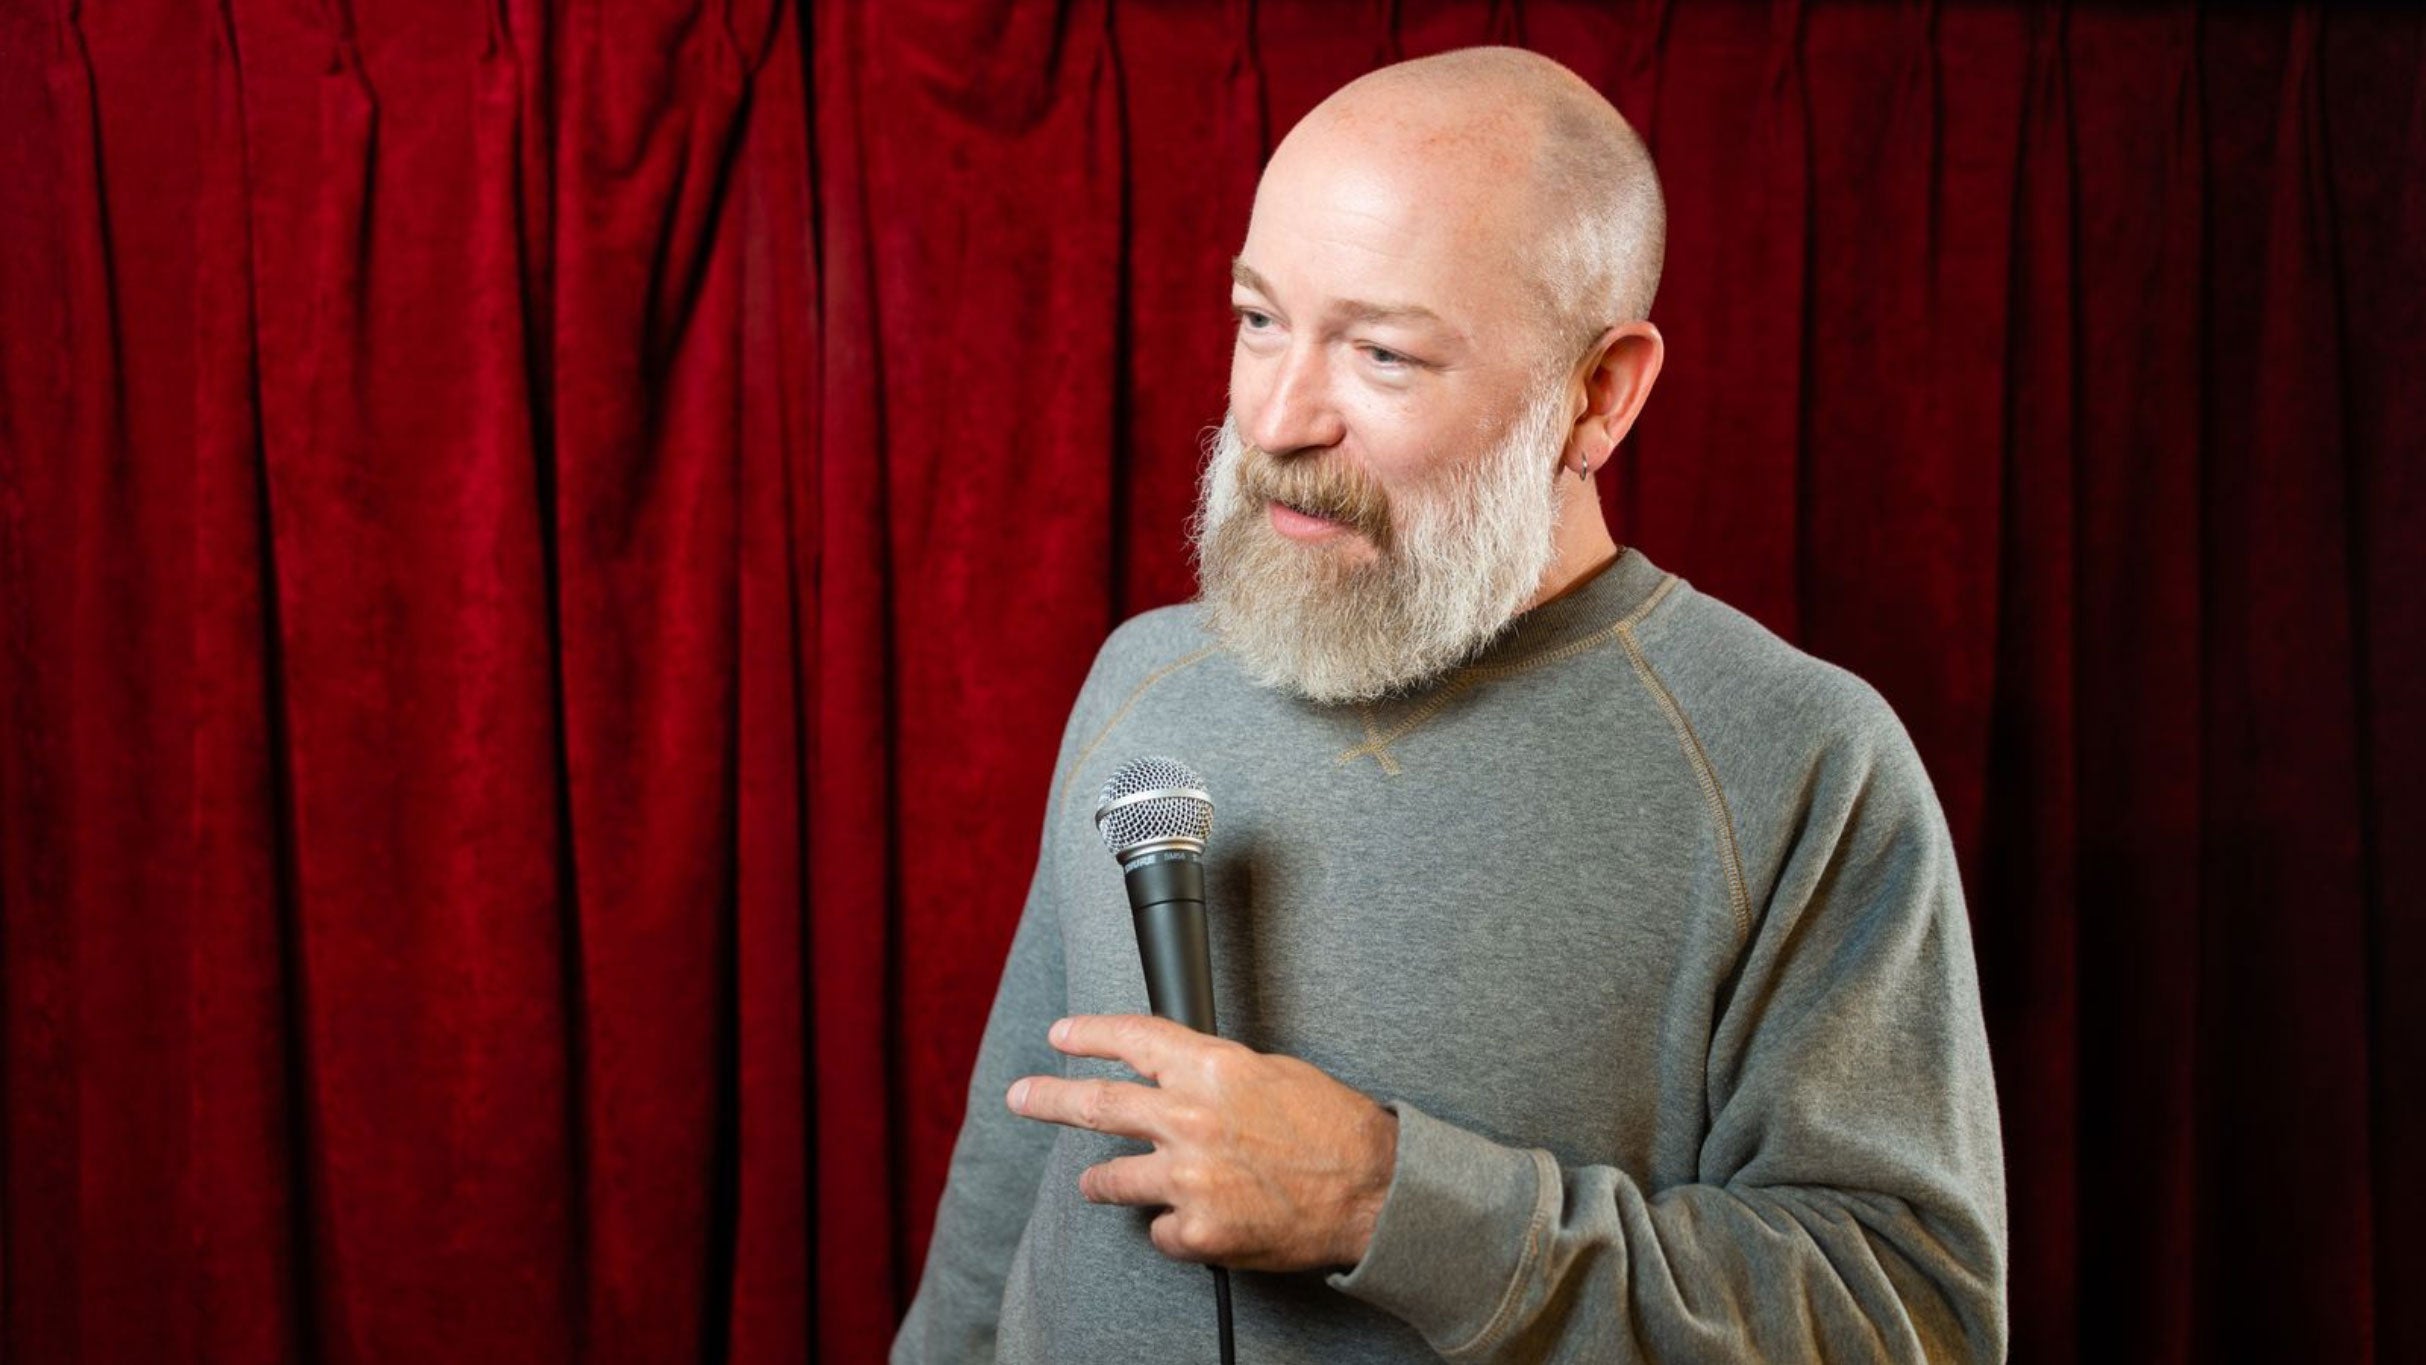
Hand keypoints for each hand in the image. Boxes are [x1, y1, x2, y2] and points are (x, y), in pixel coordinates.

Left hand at [1006, 1014, 1397, 1271]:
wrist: (1373, 1191)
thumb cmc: (1333, 1128)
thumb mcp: (1272, 1073)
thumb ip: (1214, 1074)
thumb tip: (1177, 1077)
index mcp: (1212, 1068)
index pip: (1132, 1039)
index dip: (1088, 1034)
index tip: (1060, 1036)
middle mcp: (1190, 1119)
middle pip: (1095, 1104)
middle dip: (1047, 1098)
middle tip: (1021, 1096)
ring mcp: (1188, 1179)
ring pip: (1111, 1179)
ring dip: (1101, 1181)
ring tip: (1097, 1183)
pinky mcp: (1198, 1230)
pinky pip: (1159, 1230)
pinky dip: (1172, 1227)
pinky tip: (1197, 1220)